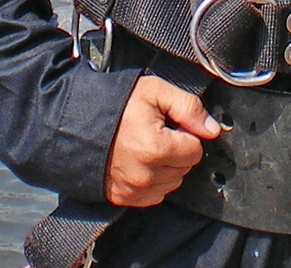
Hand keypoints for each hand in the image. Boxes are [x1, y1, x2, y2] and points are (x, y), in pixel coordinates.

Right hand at [104, 74, 221, 206]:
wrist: (77, 122)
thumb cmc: (116, 104)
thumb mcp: (155, 91)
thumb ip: (188, 107)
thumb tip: (212, 129)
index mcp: (156, 148)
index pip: (195, 150)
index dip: (186, 133)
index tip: (170, 124)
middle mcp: (146, 175)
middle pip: (185, 168)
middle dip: (177, 149)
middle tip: (156, 131)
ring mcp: (134, 190)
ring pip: (172, 183)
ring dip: (166, 166)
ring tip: (146, 145)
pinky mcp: (123, 198)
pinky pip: (155, 195)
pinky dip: (153, 180)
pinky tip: (140, 160)